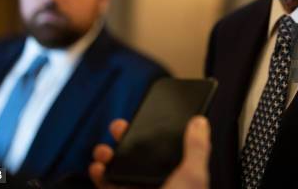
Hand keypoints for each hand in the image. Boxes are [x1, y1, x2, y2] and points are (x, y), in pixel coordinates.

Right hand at [89, 116, 210, 188]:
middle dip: (128, 139)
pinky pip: (107, 186)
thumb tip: (200, 121)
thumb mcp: (192, 178)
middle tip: (119, 127)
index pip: (172, 150)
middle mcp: (161, 186)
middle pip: (143, 157)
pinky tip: (97, 167)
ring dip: (110, 156)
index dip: (160, 133)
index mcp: (181, 179)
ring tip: (104, 150)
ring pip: (122, 170)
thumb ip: (197, 149)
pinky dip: (99, 175)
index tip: (149, 115)